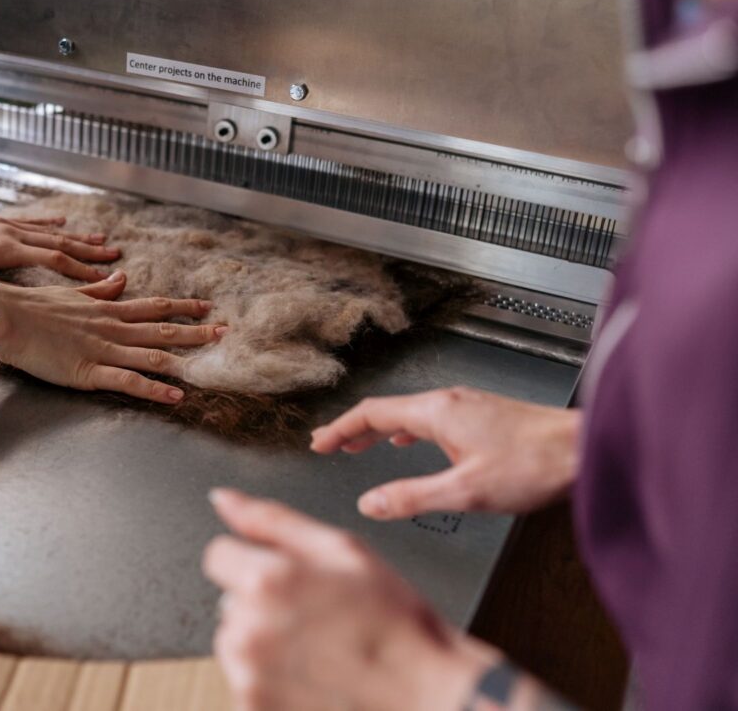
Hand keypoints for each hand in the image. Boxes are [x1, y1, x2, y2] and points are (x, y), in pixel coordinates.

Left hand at [0, 207, 120, 281]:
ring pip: (50, 231)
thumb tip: (29, 302)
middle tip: (115, 256)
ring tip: (102, 240)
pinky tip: (65, 221)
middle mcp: (11, 233)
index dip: (80, 270)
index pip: (53, 259)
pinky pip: (32, 222)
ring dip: (78, 237)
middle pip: (60, 242)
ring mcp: (6, 225)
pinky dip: (52, 223)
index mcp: (6, 250)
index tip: (102, 278)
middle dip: (89, 251)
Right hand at [0, 271, 226, 403]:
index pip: (153, 306)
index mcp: (106, 309)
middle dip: (196, 331)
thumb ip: (99, 289)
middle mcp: (112, 327)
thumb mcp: (72, 292)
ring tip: (212, 362)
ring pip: (152, 353)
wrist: (9, 317)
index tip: (207, 307)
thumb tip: (121, 278)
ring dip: (185, 358)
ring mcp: (103, 349)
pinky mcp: (90, 372)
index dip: (183, 307)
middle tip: (226, 332)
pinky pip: (128, 381)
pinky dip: (154, 389)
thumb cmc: (33, 306)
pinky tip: (175, 396)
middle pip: (162, 328)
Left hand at [203, 489, 493, 710]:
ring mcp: (249, 676)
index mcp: (266, 582)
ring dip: (265, 643)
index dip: (254, 561)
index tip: (287, 579)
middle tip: (318, 617)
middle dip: (263, 604)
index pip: (219, 555)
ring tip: (319, 650)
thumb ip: (271, 520)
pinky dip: (272, 679)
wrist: (426, 693)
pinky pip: (248, 681)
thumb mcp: (342, 550)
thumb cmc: (394, 623)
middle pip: (230, 601)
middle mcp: (248, 631)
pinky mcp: (253, 709)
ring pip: (238, 642)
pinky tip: (314, 677)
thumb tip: (223, 499)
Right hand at [311, 388, 580, 518]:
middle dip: (354, 428)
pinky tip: (413, 443)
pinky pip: (431, 417)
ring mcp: (468, 406)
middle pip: (387, 410)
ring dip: (380, 430)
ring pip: (410, 413)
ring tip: (361, 445)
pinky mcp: (483, 415)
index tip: (320, 443)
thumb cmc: (535, 465)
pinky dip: (408, 430)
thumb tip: (371, 503)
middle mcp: (449, 402)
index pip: (372, 414)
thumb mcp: (466, 491)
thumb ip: (412, 497)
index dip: (341, 429)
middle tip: (330, 444)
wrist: (585, 450)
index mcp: (437, 413)